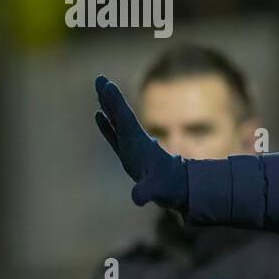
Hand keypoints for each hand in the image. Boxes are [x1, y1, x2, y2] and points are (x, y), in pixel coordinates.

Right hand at [94, 75, 187, 209]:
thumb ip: (146, 191)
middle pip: (120, 115)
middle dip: (110, 98)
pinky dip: (106, 125)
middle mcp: (134, 141)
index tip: (107, 84)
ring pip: (117, 121)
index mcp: (139, 144)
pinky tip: (98, 115)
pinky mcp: (129, 154)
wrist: (179, 189)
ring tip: (100, 90)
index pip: (125, 119)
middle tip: (100, 79)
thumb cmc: (167, 188)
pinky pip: (114, 135)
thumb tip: (138, 198)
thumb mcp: (156, 190)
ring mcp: (131, 146)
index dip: (116, 103)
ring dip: (108, 106)